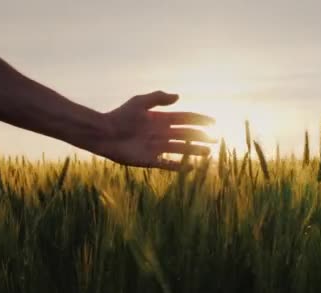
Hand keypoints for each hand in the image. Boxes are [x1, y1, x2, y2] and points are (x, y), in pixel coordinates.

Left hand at [98, 91, 214, 170]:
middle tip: (216, 139)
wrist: (104, 134)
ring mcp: (157, 147)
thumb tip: (179, 97)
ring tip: (208, 153)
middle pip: (187, 135)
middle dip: (202, 137)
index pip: (185, 118)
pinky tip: (192, 168)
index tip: (213, 122)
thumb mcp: (139, 102)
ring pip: (181, 149)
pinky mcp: (150, 160)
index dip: (200, 120)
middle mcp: (162, 133)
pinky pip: (168, 164)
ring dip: (195, 151)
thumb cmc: (120, 116)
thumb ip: (158, 98)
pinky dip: (180, 167)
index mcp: (161, 119)